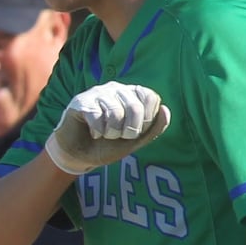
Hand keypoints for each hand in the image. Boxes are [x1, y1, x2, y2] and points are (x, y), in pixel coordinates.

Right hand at [45, 81, 169, 174]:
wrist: (79, 155)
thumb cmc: (107, 145)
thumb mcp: (135, 142)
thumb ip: (154, 128)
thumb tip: (165, 110)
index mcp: (132, 94)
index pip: (150, 98)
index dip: (146, 121)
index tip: (134, 132)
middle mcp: (116, 89)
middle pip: (134, 107)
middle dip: (128, 131)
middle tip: (117, 137)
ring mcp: (98, 93)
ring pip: (115, 112)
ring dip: (111, 133)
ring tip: (104, 135)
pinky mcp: (81, 101)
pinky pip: (96, 116)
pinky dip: (97, 132)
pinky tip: (93, 133)